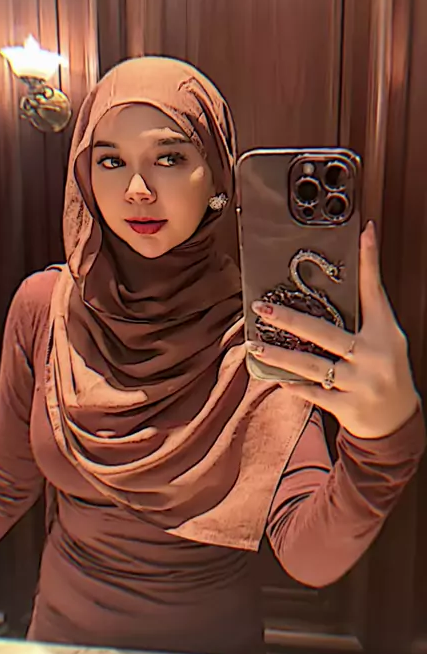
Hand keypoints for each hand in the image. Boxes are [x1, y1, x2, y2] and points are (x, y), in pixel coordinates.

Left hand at [248, 222, 419, 438]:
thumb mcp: (386, 337)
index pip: (374, 291)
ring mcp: (360, 383)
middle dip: (290, 319)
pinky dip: (295, 386)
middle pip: (326, 333)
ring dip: (280, 356)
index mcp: (384, 334)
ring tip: (255, 346)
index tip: (362, 233)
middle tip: (262, 308)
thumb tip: (355, 267)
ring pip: (313, 366)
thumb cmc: (387, 370)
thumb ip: (368, 309)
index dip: (369, 261)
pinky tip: (275, 377)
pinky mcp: (347, 407)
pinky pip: (315, 394)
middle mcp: (373, 357)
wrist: (398, 420)